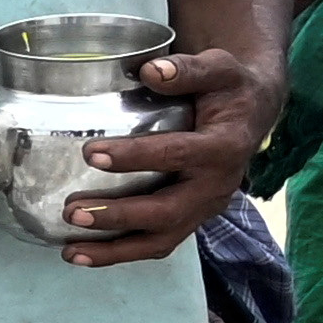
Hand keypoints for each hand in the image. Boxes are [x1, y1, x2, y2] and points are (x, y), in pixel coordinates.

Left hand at [51, 43, 262, 263]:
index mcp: (226, 146)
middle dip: (120, 214)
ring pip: (162, 238)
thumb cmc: (228, 88)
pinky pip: (157, 243)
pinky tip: (81, 253)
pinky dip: (120, 253)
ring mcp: (204, 207)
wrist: (251, 111)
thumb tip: (151, 71)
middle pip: (169, 210)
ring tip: (71, 249)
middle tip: (73, 210)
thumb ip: (188, 69)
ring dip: (115, 248)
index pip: (179, 154)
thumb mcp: (219, 69)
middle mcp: (218, 184)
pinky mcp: (191, 218)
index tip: (92, 153)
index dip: (137, 156)